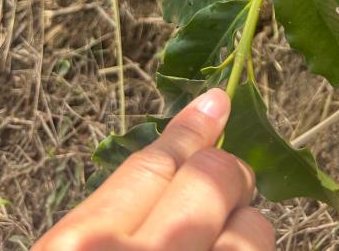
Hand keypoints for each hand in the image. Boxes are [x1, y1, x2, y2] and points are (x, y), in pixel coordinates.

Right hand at [33, 89, 273, 250]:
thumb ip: (108, 218)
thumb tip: (176, 161)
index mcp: (85, 242)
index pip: (156, 163)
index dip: (191, 131)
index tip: (217, 102)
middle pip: (214, 181)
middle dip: (228, 173)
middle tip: (229, 179)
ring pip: (253, 232)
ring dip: (245, 227)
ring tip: (221, 238)